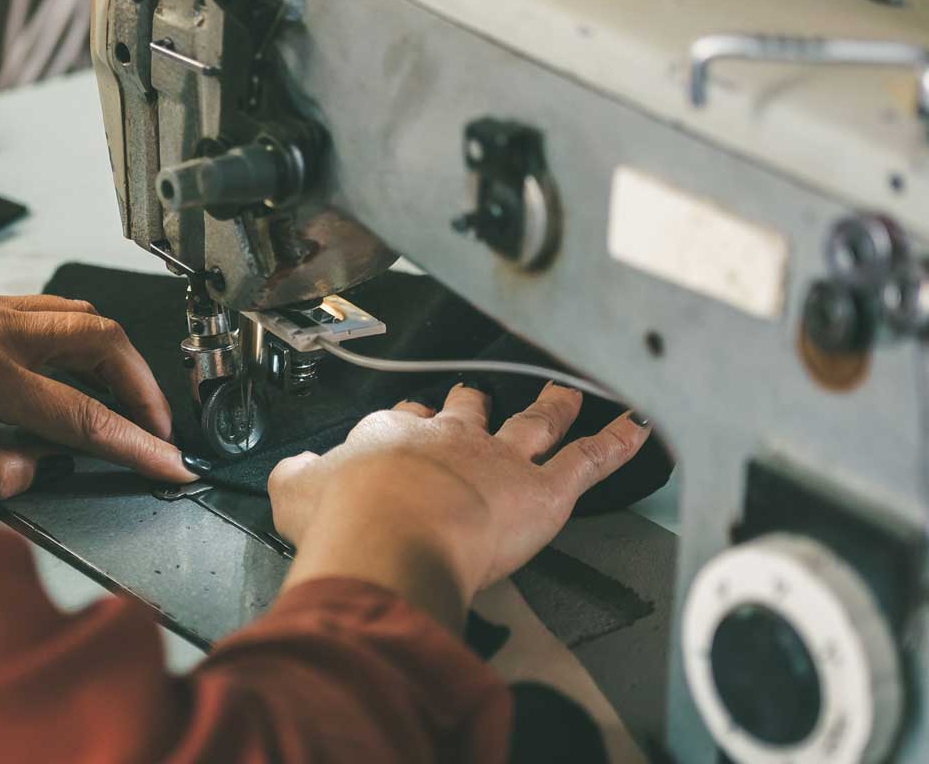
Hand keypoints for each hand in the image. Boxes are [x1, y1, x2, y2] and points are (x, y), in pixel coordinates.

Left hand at [0, 290, 193, 498]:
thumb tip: (31, 473)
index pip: (82, 414)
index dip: (136, 442)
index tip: (170, 462)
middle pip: (100, 342)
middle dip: (142, 386)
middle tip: (156, 426)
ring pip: (75, 314)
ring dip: (111, 355)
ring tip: (120, 398)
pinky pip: (40, 307)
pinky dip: (72, 335)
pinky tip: (61, 369)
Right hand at [269, 382, 649, 627]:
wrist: (389, 534)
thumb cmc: (347, 518)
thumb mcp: (296, 494)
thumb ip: (297, 481)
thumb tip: (291, 475)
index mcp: (391, 437)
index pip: (401, 423)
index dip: (405, 425)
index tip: (405, 425)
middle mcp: (450, 438)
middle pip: (466, 410)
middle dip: (472, 402)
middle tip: (476, 395)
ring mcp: (500, 460)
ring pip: (534, 423)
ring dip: (552, 406)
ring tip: (565, 394)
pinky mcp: (542, 491)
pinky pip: (587, 462)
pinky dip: (614, 445)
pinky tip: (637, 431)